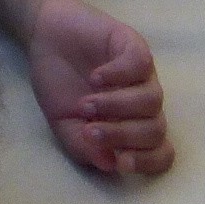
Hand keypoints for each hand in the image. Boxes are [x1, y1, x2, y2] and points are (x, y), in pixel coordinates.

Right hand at [25, 0, 172, 179]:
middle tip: (90, 132)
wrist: (44, 37)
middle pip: (156, 130)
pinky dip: (119, 75)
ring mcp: (142, 75)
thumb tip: (110, 166)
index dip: (147, 162)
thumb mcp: (64, 124)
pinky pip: (141, 65)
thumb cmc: (59, 84)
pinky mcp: (133, 45)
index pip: (160, 152)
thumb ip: (85, 147)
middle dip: (123, 136)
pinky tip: (96, 78)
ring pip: (152, 100)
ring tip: (86, 103)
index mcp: (132, 126)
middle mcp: (144, 104)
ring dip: (117, 106)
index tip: (120, 162)